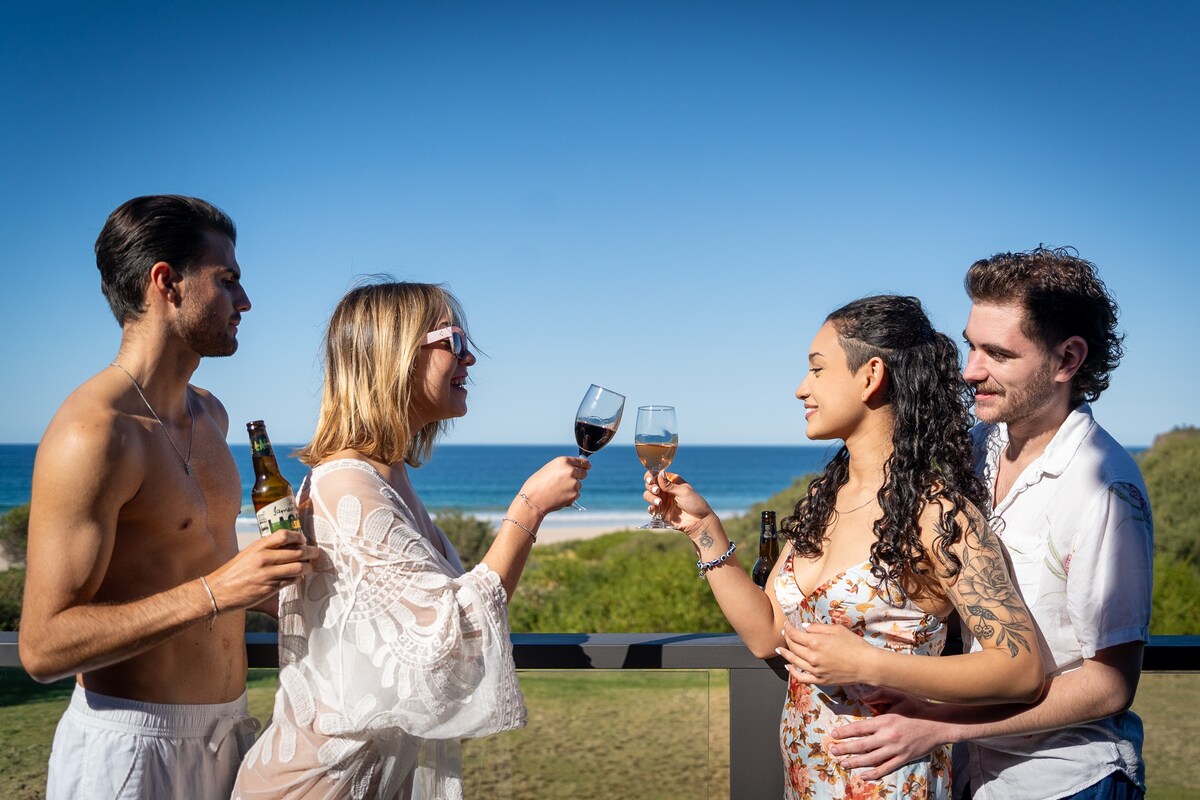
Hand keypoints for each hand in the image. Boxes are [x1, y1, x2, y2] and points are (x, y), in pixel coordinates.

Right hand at [204, 530, 317, 611]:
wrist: (219, 591)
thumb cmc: (234, 571)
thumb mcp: (249, 553)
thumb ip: (267, 548)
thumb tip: (290, 545)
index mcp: (259, 546)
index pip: (285, 535)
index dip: (299, 537)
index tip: (304, 540)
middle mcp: (264, 558)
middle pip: (297, 552)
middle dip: (311, 552)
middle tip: (315, 553)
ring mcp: (268, 574)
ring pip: (298, 568)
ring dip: (307, 567)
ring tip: (308, 567)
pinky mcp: (269, 588)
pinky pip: (291, 581)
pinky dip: (298, 578)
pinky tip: (297, 577)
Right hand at [521, 456, 589, 513]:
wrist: (533, 500)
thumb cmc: (536, 484)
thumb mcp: (549, 469)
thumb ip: (562, 468)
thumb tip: (573, 469)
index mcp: (563, 461)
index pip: (581, 461)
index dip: (585, 465)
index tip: (588, 466)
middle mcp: (570, 470)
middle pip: (584, 473)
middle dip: (580, 477)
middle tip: (570, 482)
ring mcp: (574, 483)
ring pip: (578, 485)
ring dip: (572, 488)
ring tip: (557, 491)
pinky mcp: (574, 494)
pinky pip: (576, 494)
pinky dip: (570, 496)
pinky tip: (559, 497)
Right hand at [642, 471, 715, 537]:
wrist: (698, 521)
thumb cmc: (695, 503)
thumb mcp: (683, 492)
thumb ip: (669, 484)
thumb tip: (660, 472)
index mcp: (672, 481)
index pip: (657, 475)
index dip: (651, 476)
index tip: (651, 480)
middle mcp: (665, 490)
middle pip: (650, 484)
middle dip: (650, 487)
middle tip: (657, 491)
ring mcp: (662, 500)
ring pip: (648, 495)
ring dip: (651, 497)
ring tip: (659, 502)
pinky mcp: (661, 512)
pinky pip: (651, 508)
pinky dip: (650, 508)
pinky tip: (653, 509)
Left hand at [775, 620, 878, 685]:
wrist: (867, 665)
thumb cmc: (854, 645)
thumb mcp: (837, 629)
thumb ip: (818, 627)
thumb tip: (804, 627)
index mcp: (815, 642)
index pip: (794, 634)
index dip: (788, 628)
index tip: (786, 624)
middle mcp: (812, 657)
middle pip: (793, 647)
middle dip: (786, 639)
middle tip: (784, 634)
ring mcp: (815, 670)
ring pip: (794, 661)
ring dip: (785, 654)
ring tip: (779, 649)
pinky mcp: (820, 680)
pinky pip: (802, 678)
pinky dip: (793, 672)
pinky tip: (789, 667)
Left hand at [828, 690, 949, 779]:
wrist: (939, 724)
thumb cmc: (917, 707)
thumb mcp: (899, 695)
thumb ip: (880, 694)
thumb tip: (863, 697)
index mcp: (885, 721)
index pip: (859, 728)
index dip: (845, 732)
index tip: (834, 734)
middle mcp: (888, 737)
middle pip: (861, 745)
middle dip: (844, 748)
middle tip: (832, 750)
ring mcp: (896, 750)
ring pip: (871, 759)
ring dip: (855, 762)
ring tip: (843, 763)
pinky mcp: (904, 758)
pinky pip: (886, 768)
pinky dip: (874, 774)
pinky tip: (864, 776)